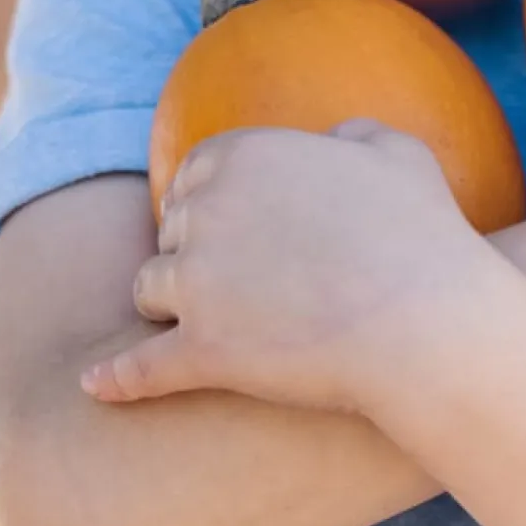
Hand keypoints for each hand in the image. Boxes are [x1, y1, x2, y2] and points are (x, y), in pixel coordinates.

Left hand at [83, 123, 492, 408]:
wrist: (429, 327)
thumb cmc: (428, 242)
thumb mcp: (402, 157)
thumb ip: (357, 137)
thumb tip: (338, 140)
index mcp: (244, 156)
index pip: (195, 175)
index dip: (212, 205)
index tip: (237, 232)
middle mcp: (205, 213)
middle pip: (170, 233)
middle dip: (191, 255)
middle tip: (232, 286)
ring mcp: (197, 285)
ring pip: (150, 291)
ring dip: (167, 306)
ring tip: (198, 329)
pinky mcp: (202, 353)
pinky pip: (142, 369)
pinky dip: (118, 380)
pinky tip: (97, 388)